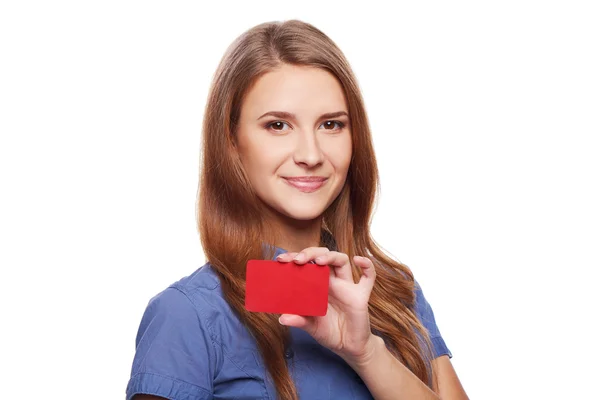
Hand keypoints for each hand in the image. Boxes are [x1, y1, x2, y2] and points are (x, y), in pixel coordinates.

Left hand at [275, 246, 378, 364]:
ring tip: (319, 261)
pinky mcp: (361, 295)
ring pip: (342, 260)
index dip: (295, 258)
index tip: (281, 260)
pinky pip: (369, 277)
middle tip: (297, 260)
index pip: (307, 264)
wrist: (348, 347)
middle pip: (323, 256)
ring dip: (331, 256)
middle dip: (311, 253)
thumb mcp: (311, 327)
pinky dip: (367, 265)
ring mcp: (347, 286)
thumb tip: (282, 318)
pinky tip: (358, 260)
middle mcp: (332, 282)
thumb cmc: (329, 332)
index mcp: (317, 285)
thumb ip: (299, 321)